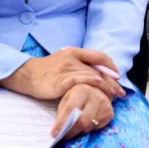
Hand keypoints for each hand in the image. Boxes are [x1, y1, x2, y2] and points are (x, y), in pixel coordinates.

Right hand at [0, 47, 125, 100]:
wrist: (27, 75)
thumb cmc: (46, 71)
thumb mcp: (64, 62)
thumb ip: (79, 65)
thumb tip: (98, 75)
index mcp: (74, 52)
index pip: (99, 56)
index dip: (110, 66)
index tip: (118, 76)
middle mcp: (72, 58)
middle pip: (98, 68)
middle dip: (112, 81)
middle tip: (121, 92)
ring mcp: (66, 69)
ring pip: (91, 75)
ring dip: (105, 86)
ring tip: (114, 95)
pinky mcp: (61, 80)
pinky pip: (78, 80)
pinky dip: (90, 82)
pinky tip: (98, 86)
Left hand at [53, 83, 114, 139]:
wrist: (96, 90)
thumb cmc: (77, 95)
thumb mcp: (67, 98)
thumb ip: (63, 112)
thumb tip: (59, 130)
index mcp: (83, 89)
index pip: (71, 109)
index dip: (61, 123)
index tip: (54, 134)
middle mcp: (96, 96)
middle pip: (82, 121)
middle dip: (70, 131)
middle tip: (62, 137)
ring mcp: (105, 105)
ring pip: (89, 126)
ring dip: (78, 131)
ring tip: (72, 129)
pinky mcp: (110, 114)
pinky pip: (96, 127)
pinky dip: (88, 128)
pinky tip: (85, 123)